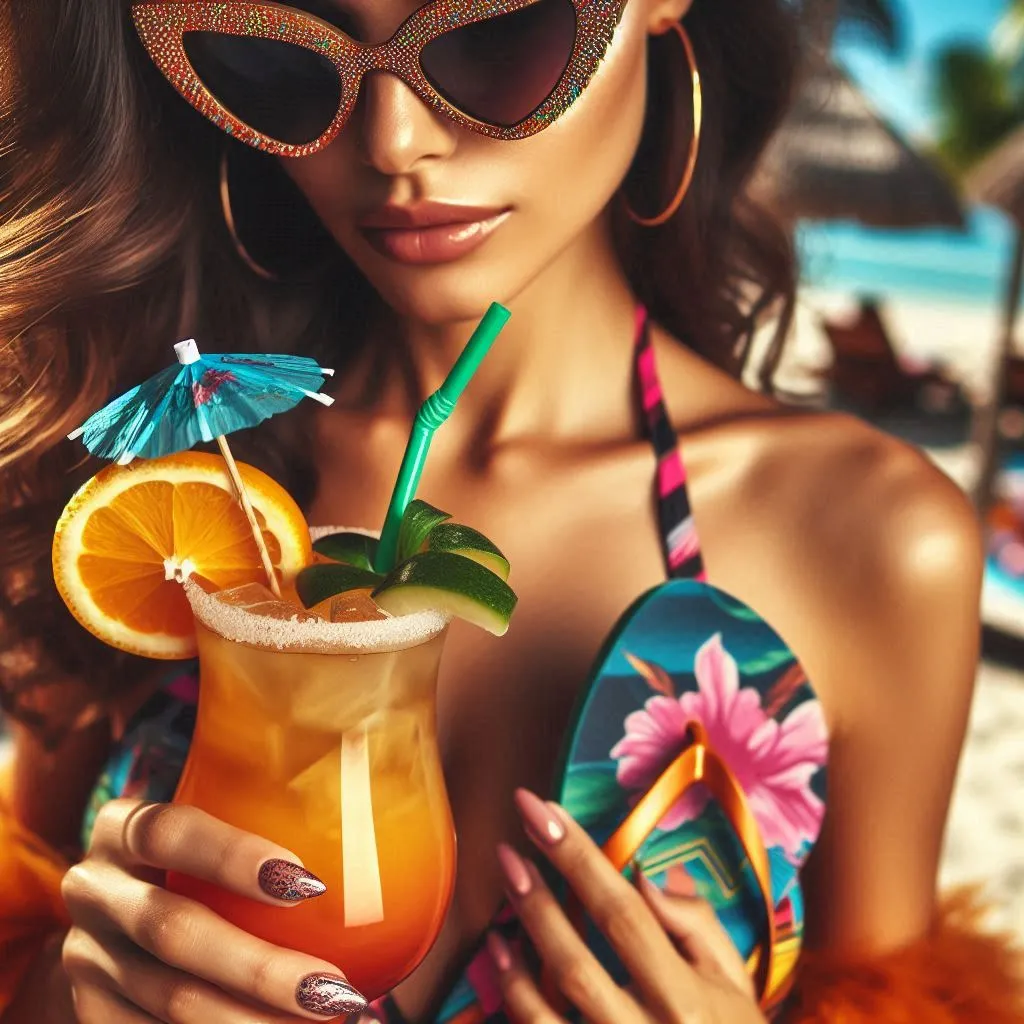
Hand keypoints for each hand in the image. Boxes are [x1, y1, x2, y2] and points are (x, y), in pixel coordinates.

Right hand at [60, 799, 366, 1021]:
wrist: (123, 910)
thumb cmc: (205, 854)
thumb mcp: (216, 819)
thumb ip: (278, 811)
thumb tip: (394, 802)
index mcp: (123, 826)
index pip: (169, 831)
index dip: (233, 857)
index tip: (311, 884)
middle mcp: (96, 890)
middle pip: (174, 933)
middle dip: (259, 969)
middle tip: (336, 992)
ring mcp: (87, 960)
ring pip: (167, 1002)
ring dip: (251, 1023)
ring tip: (331, 1021)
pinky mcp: (92, 1014)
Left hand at [486, 790, 767, 1023]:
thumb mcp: (736, 983)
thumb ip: (697, 926)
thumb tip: (645, 876)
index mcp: (688, 1001)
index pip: (623, 914)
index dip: (578, 858)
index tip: (542, 811)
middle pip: (575, 961)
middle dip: (535, 900)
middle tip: (508, 851)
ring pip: (546, 1011)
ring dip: (514, 957)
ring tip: (499, 905)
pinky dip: (515, 998)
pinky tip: (500, 959)